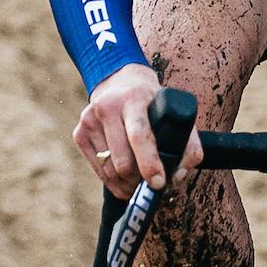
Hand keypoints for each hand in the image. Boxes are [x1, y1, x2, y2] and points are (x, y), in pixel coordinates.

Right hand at [73, 63, 203, 199]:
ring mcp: (90, 120)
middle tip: (152, 185)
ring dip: (127, 185)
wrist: (120, 81)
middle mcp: (108, 107)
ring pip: (109, 170)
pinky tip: (125, 180)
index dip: (149, 163)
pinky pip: (98, 171)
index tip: (158, 182)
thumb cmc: (151, 102)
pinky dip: (113, 182)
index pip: (139, 135)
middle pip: (122, 160)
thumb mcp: (172, 110)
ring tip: (140, 185)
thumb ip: (187, 141)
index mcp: (134, 99)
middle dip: (139, 180)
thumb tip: (178, 175)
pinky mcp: (79, 133)